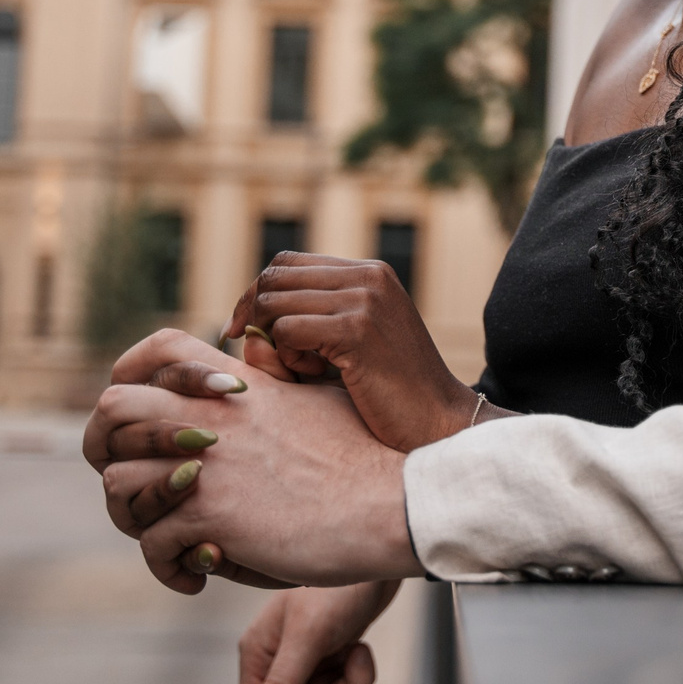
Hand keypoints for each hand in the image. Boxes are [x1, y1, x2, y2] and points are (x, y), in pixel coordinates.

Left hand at [89, 340, 424, 591]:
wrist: (390, 502)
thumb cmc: (366, 458)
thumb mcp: (319, 398)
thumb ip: (276, 385)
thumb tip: (257, 372)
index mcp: (238, 386)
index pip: (160, 349)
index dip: (132, 372)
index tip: (139, 410)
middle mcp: (212, 417)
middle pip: (112, 409)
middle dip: (107, 449)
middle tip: (138, 485)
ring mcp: (206, 466)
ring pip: (117, 482)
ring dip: (134, 516)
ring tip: (168, 538)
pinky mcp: (210, 515)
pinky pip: (149, 543)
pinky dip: (165, 566)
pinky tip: (195, 577)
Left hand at [224, 253, 487, 451]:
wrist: (438, 421)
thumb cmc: (390, 392)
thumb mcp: (347, 346)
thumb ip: (301, 326)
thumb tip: (244, 328)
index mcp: (370, 272)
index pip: (288, 262)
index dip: (256, 294)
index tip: (244, 330)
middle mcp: (368, 276)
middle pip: (274, 277)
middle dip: (254, 317)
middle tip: (271, 358)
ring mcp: (365, 299)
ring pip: (274, 302)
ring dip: (274, 340)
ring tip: (307, 367)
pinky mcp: (356, 330)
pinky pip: (286, 330)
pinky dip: (287, 356)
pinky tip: (317, 374)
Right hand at [238, 581, 400, 683]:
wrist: (380, 558)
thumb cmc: (340, 586)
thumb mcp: (309, 636)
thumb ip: (283, 683)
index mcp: (258, 654)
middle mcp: (277, 660)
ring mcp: (306, 659)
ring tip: (357, 661)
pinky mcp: (331, 655)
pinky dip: (356, 677)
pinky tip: (360, 651)